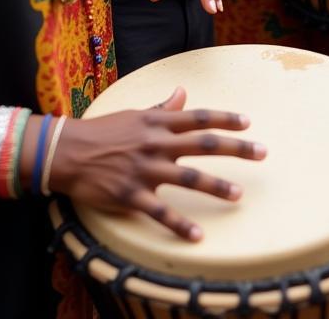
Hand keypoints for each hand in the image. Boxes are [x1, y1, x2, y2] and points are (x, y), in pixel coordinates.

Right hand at [50, 87, 266, 239]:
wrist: (66, 152)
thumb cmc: (103, 131)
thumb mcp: (135, 114)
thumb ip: (163, 108)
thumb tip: (183, 92)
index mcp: (158, 121)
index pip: (199, 117)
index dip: (226, 119)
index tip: (249, 123)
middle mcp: (156, 142)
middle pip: (205, 143)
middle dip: (236, 148)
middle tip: (262, 152)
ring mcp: (145, 169)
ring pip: (188, 178)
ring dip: (216, 187)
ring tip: (238, 195)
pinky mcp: (130, 195)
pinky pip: (160, 212)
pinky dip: (179, 225)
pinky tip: (197, 236)